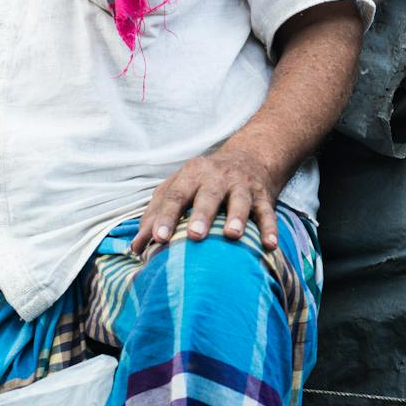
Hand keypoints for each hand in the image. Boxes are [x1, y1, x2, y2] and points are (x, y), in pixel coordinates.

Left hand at [131, 149, 279, 257]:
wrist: (249, 157)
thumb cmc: (203, 181)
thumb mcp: (177, 188)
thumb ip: (155, 215)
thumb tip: (135, 247)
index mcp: (191, 175)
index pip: (176, 196)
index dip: (166, 217)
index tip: (158, 238)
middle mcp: (217, 178)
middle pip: (208, 196)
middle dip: (202, 215)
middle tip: (195, 235)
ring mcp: (242, 186)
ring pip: (240, 202)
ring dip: (236, 218)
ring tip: (232, 235)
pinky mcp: (263, 196)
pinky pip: (267, 212)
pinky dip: (270, 228)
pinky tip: (269, 245)